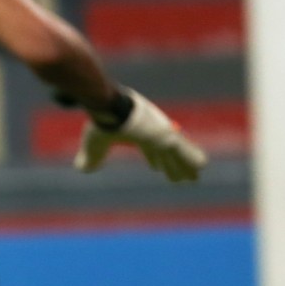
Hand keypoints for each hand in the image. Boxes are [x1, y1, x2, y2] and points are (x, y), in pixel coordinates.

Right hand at [77, 88, 206, 182]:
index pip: (149, 148)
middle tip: (182, 176)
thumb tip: (83, 168)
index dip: (154, 159)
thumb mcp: (95, 144)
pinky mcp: (167, 136)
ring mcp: (162, 133)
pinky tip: (201, 166)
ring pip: (176, 154)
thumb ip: (91, 156)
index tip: (157, 168)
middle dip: (173, 165)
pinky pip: (183, 150)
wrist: (110, 107)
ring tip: (194, 178)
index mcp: (138, 131)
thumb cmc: (101, 121)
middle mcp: (153, 131)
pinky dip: (191, 158)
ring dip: (184, 166)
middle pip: (166, 152)